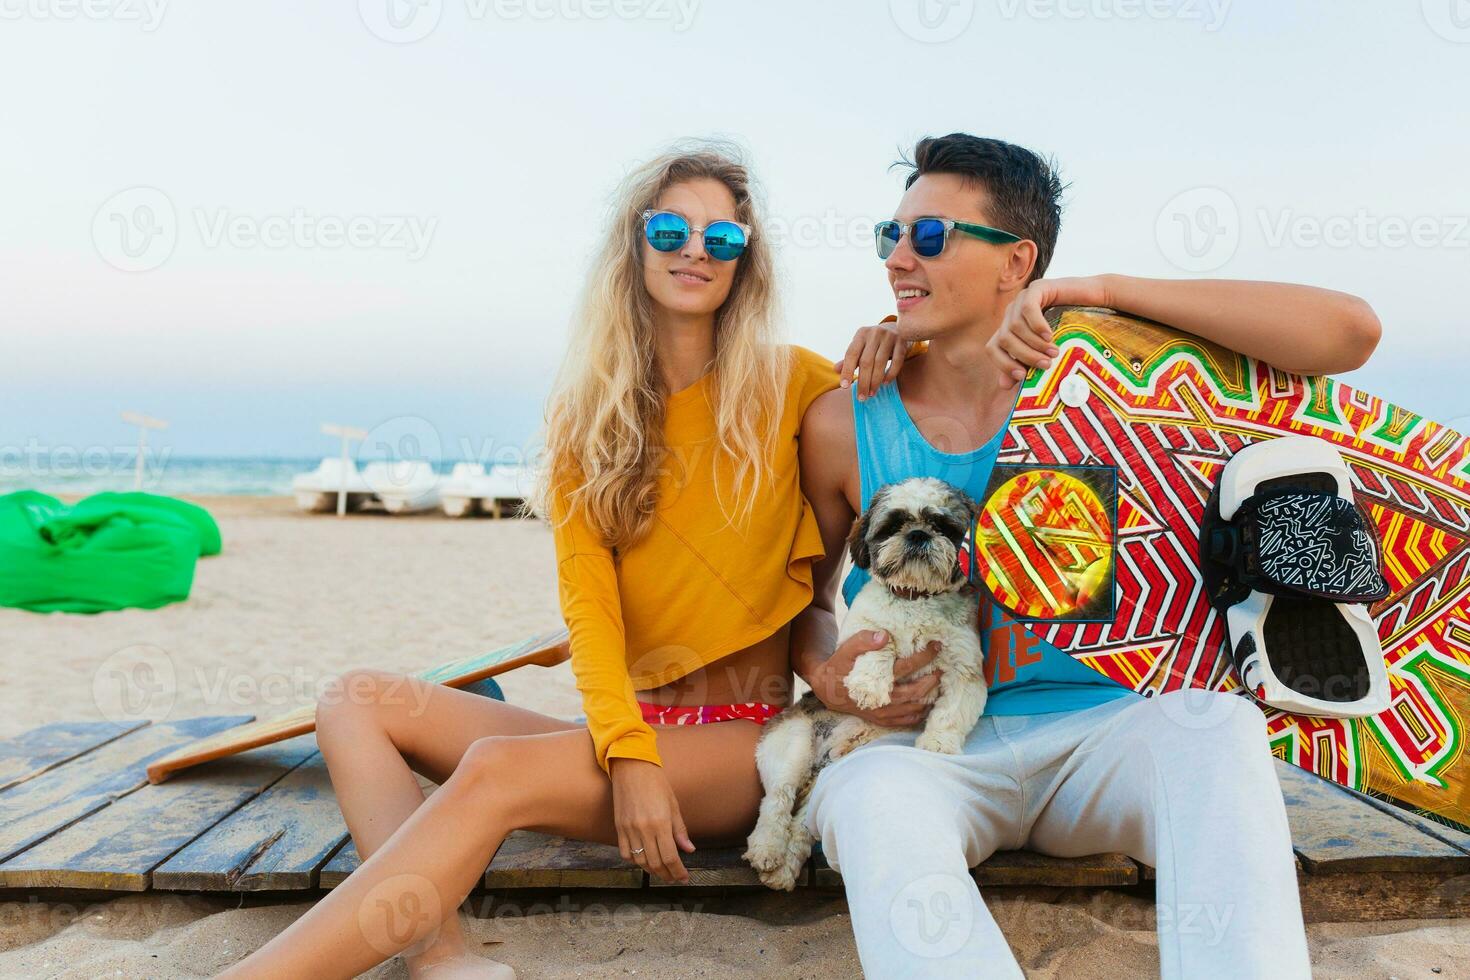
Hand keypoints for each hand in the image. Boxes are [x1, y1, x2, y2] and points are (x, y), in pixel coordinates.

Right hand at [608, 758, 694, 883]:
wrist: (632, 767)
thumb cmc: (656, 782)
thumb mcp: (673, 804)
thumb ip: (680, 830)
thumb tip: (689, 849)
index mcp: (661, 823)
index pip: (671, 857)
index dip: (678, 872)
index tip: (684, 878)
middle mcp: (644, 829)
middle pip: (656, 863)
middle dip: (667, 874)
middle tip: (674, 878)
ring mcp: (629, 829)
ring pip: (640, 861)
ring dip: (652, 871)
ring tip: (662, 872)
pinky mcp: (619, 827)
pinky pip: (625, 852)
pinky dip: (635, 861)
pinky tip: (644, 861)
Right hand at [806, 629, 942, 727]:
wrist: (826, 690)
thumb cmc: (837, 667)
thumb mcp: (845, 651)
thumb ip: (863, 642)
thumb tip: (884, 636)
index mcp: (875, 682)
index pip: (905, 668)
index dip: (923, 657)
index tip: (936, 646)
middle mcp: (882, 700)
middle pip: (915, 691)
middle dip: (932, 679)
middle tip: (942, 668)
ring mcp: (882, 713)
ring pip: (913, 708)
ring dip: (929, 697)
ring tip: (939, 685)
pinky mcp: (881, 720)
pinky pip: (905, 721)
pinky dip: (919, 714)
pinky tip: (926, 704)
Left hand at [834, 317, 907, 400]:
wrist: (898, 328)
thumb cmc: (875, 342)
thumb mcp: (861, 346)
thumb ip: (850, 358)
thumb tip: (835, 370)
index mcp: (861, 334)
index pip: (851, 353)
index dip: (847, 370)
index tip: (844, 386)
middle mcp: (874, 333)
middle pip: (866, 361)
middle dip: (863, 382)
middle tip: (861, 398)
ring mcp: (889, 336)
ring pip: (880, 363)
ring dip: (875, 381)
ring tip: (871, 393)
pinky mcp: (903, 342)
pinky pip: (897, 361)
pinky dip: (891, 374)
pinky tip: (885, 383)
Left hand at [987, 276, 1106, 388]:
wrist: (1096, 301)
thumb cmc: (1073, 330)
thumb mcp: (1046, 352)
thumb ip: (1026, 365)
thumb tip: (1004, 385)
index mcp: (1009, 329)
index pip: (992, 348)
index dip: (1003, 364)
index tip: (1022, 377)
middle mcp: (1011, 313)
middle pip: (1004, 339)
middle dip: (1025, 355)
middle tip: (1046, 365)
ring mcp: (1022, 299)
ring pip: (1015, 326)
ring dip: (1035, 343)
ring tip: (1054, 352)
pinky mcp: (1036, 288)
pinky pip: (1027, 308)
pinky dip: (1037, 325)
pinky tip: (1050, 335)